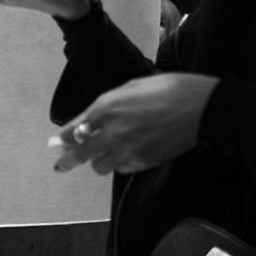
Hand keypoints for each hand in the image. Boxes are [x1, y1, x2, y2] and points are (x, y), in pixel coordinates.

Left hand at [53, 73, 219, 173]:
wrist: (201, 106)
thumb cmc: (168, 88)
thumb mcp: (131, 87)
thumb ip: (104, 107)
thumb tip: (85, 122)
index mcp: (108, 106)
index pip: (75, 128)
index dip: (62, 138)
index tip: (54, 144)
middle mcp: (113, 130)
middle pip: (81, 153)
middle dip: (67, 160)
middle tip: (59, 166)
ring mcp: (128, 149)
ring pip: (100, 166)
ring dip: (98, 160)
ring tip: (103, 154)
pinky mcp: (143, 161)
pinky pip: (122, 168)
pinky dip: (120, 162)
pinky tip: (126, 153)